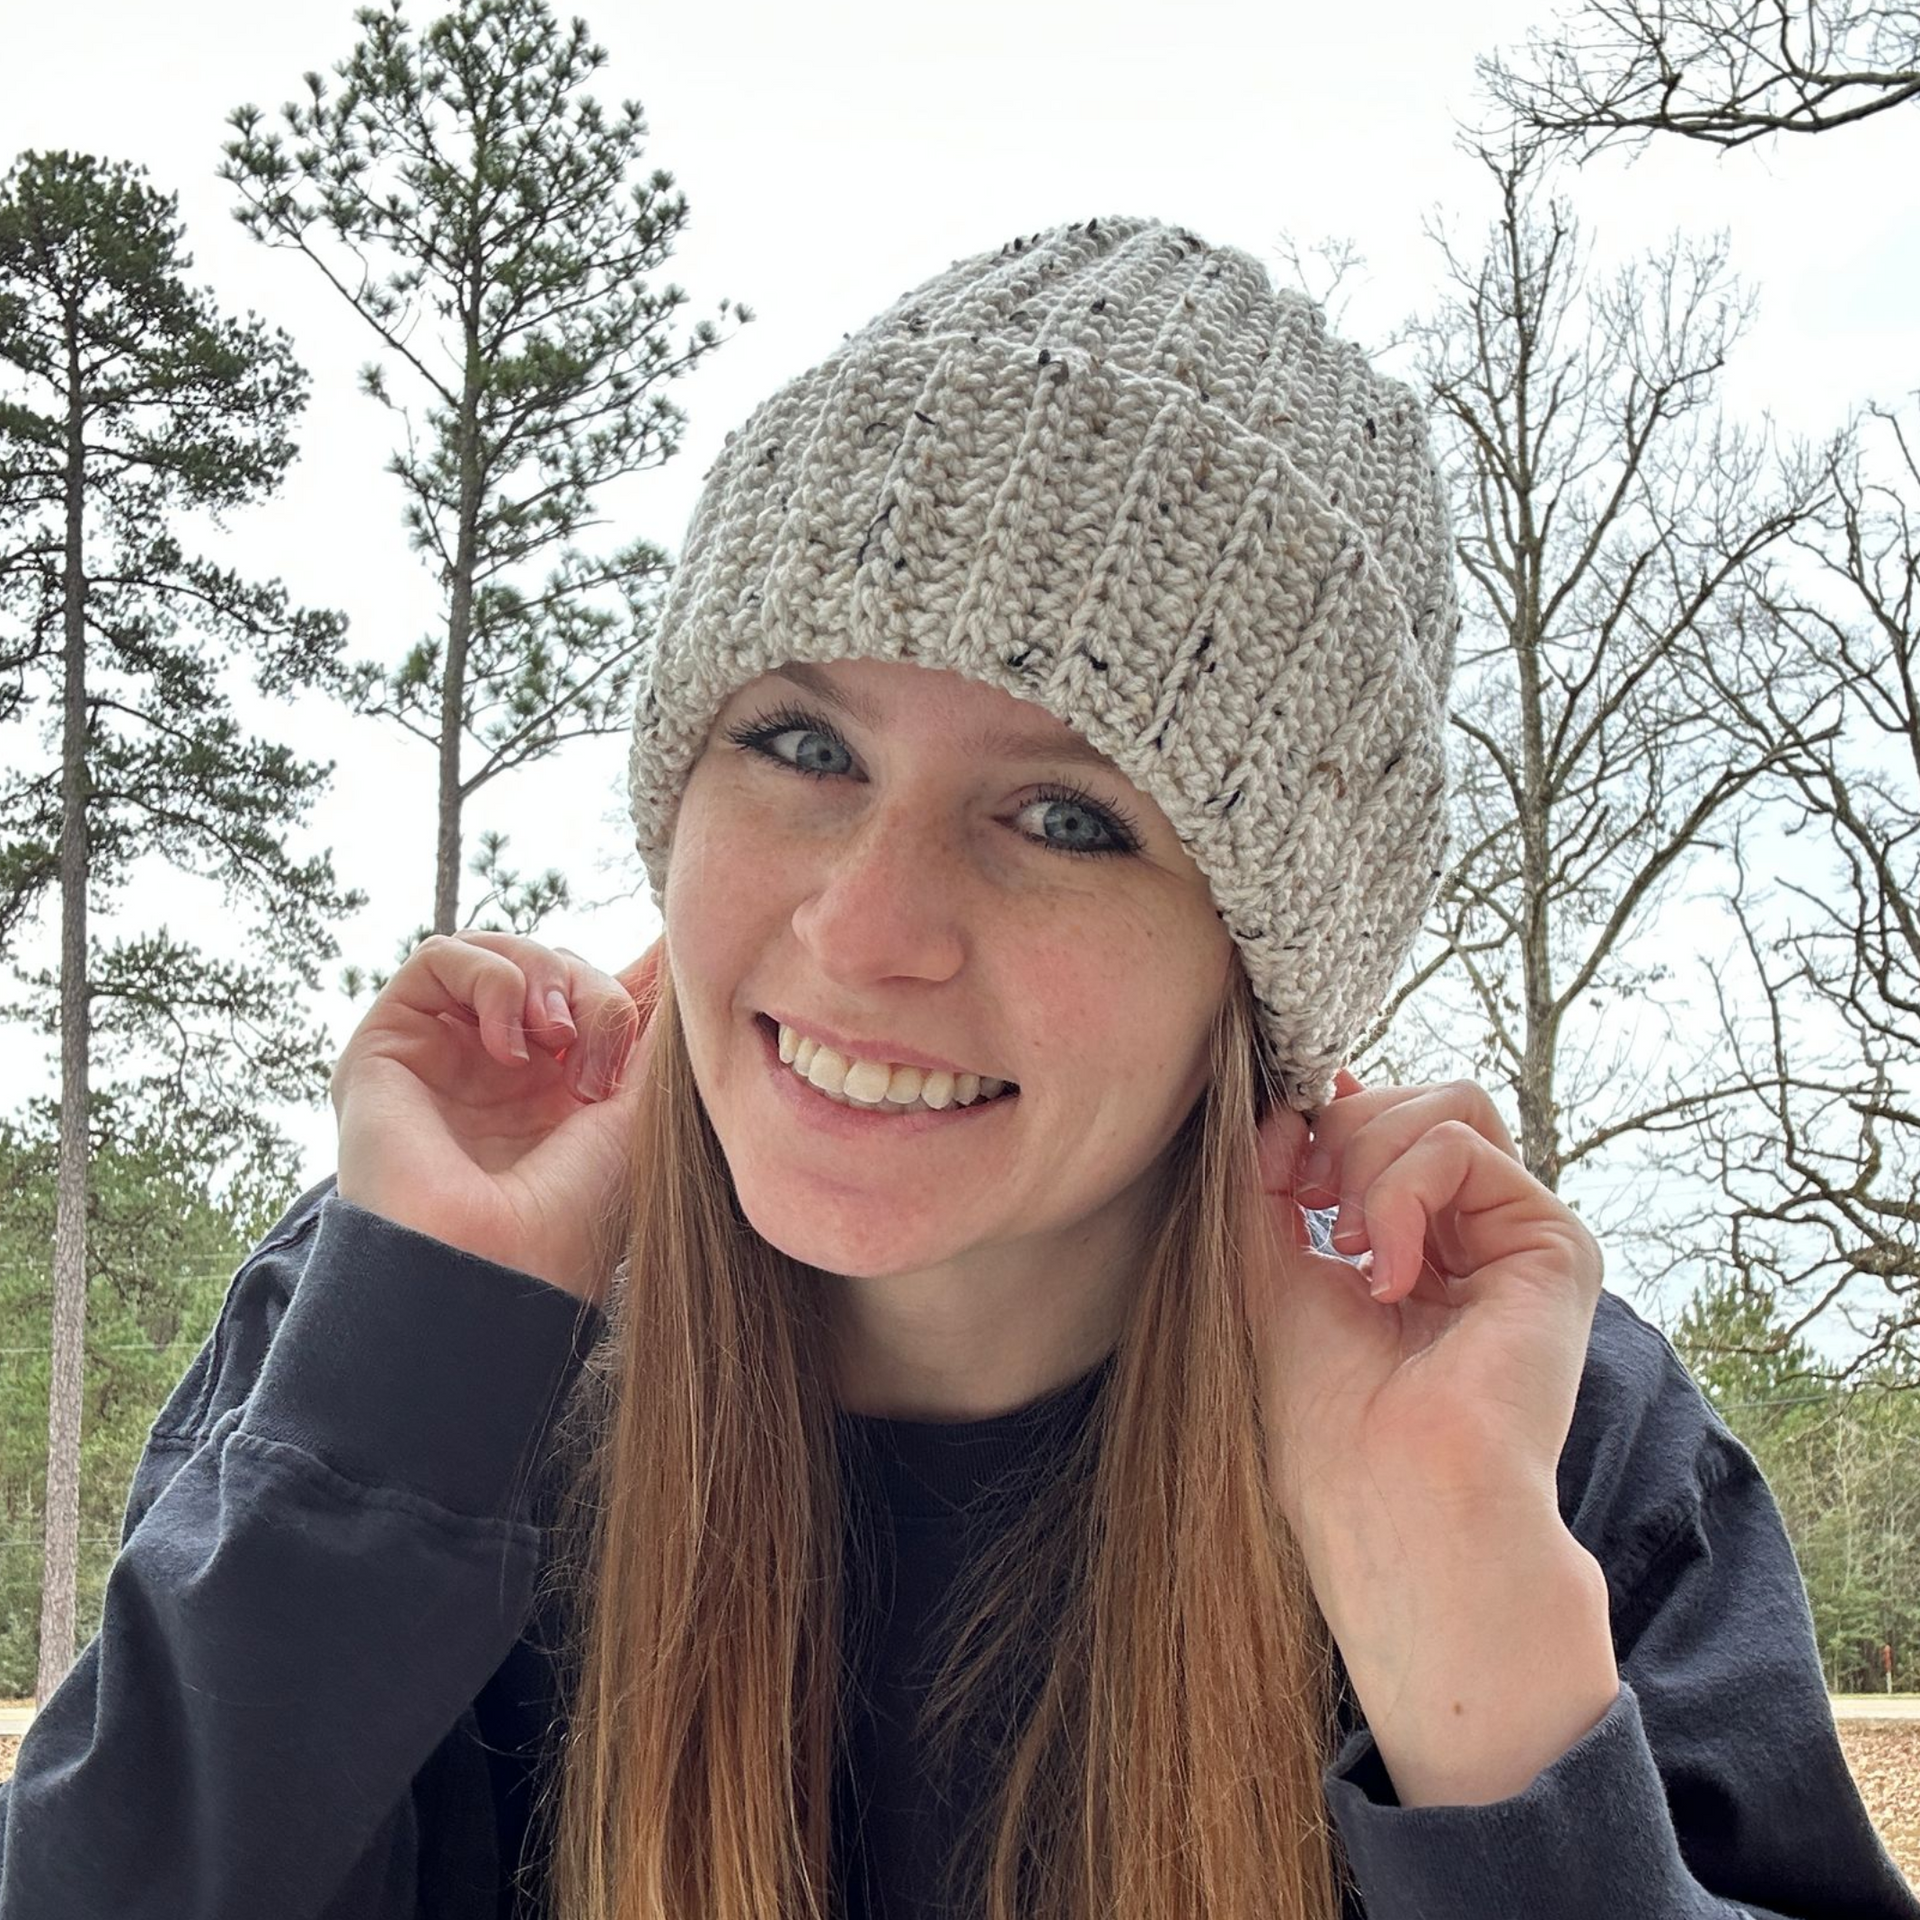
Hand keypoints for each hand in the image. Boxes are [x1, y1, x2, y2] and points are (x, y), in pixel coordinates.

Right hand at [331, 931, 664, 1303]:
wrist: (499, 1265)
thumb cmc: (575, 1210)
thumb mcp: (639, 1109)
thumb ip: (649, 1032)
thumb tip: (667, 958)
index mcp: (559, 1090)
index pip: (588, 996)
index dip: (625, 977)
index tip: (666, 971)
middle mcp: (500, 1071)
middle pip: (554, 968)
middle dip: (592, 991)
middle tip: (599, 1056)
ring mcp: (444, 1054)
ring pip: (499, 954)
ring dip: (545, 976)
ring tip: (558, 1040)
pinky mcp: (389, 1043)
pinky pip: (439, 957)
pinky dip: (491, 977)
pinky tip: (512, 1045)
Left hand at [1245, 1069, 1616, 1802]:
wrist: (1385, 1496)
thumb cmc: (1323, 1415)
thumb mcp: (1265, 1269)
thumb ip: (1269, 1181)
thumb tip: (1288, 1102)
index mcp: (1411, 1245)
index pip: (1382, 1124)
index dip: (1325, 1114)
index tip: (1274, 1162)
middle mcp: (1471, 1236)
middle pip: (1414, 1101)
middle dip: (1341, 1133)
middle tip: (1309, 1211)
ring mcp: (1515, 1238)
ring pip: (1444, 1105)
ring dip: (1368, 1157)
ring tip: (1347, 1247)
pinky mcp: (1553, 1244)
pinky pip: (1460, 1144)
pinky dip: (1400, 1190)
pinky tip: (1386, 1272)